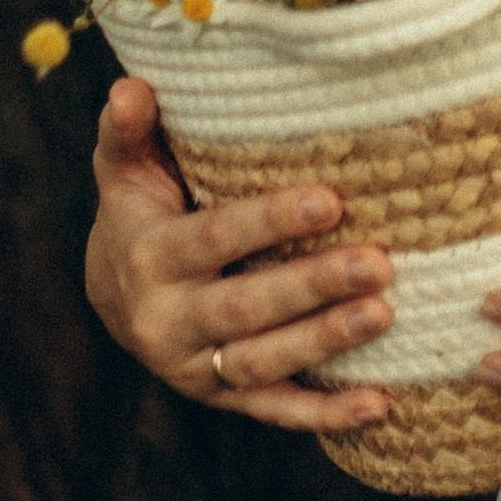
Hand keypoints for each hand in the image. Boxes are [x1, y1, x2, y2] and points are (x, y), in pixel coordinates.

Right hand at [84, 73, 393, 433]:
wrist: (115, 297)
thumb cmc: (138, 213)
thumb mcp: (125, 172)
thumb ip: (128, 133)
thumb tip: (129, 86)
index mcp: (149, 259)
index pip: (215, 239)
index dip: (269, 222)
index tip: (330, 201)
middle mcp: (167, 322)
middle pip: (246, 309)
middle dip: (314, 288)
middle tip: (380, 264)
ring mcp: (196, 367)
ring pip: (264, 363)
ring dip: (326, 343)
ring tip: (385, 315)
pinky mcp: (224, 396)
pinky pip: (276, 410)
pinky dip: (326, 413)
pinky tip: (380, 404)